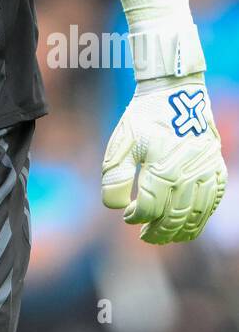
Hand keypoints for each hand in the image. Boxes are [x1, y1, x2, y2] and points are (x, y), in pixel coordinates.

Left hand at [102, 73, 226, 243]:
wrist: (176, 95)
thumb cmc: (144, 119)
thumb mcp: (122, 144)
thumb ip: (115, 178)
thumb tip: (117, 208)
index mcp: (162, 169)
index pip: (150, 209)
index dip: (137, 217)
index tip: (127, 216)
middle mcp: (188, 176)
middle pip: (173, 218)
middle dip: (157, 232)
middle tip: (144, 236)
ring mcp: (206, 175)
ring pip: (195, 217)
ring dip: (178, 231)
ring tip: (163, 236)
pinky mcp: (217, 171)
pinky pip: (211, 206)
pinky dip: (199, 220)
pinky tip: (186, 225)